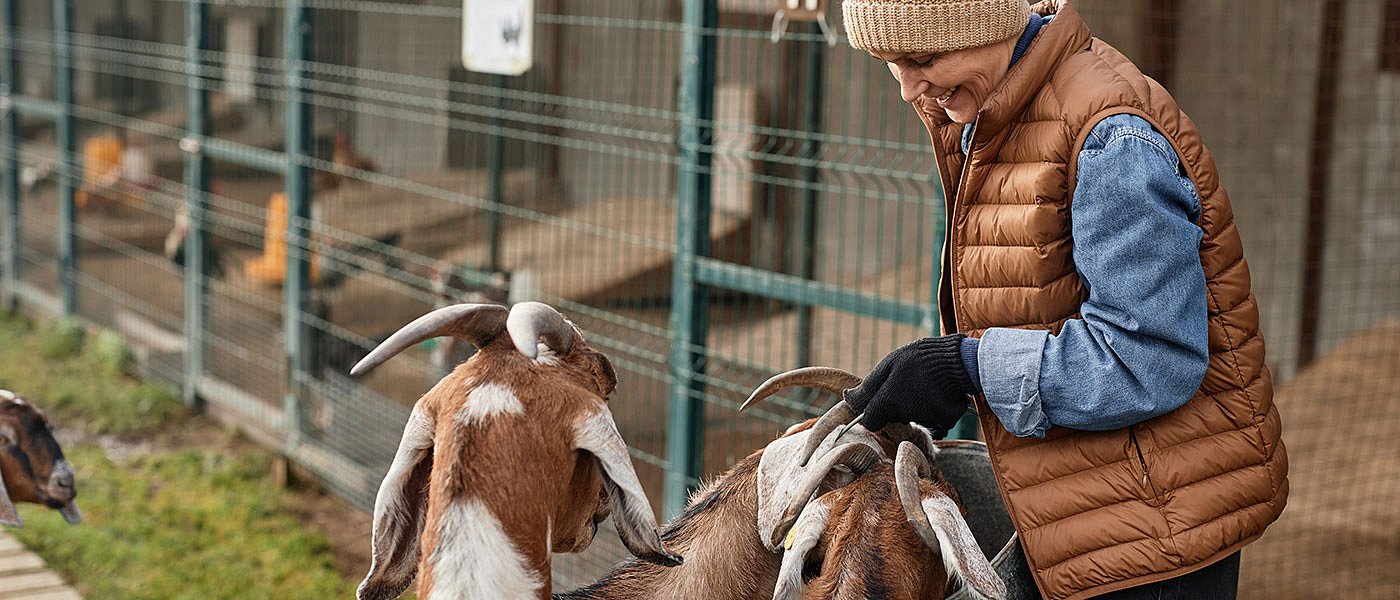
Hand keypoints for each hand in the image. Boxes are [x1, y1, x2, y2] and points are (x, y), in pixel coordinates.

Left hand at [843, 334, 975, 432]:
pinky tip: (941, 393)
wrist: (959, 359)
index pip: (871, 421)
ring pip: (915, 419)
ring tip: (926, 384)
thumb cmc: (919, 358)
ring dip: (918, 406)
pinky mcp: (945, 422)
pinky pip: (935, 421)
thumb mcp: (890, 364)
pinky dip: (937, 410)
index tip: (883, 400)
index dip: (875, 411)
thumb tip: (847, 398)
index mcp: (887, 401)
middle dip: (898, 406)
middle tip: (909, 384)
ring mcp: (925, 420)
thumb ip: (869, 386)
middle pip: (894, 419)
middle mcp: (905, 415)